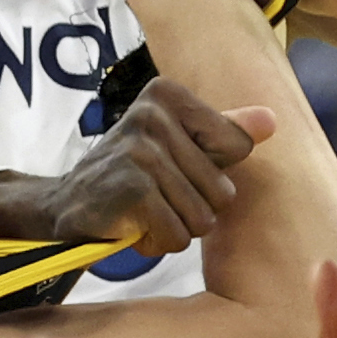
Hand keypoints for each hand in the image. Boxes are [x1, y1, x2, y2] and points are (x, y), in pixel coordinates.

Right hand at [0, 83, 277, 254]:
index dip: (211, 175)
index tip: (173, 169)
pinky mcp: (132, 189)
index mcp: (169, 95)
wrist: (65, 206)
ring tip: (142, 212)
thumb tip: (272, 121)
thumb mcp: (179, 146)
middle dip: (193, 209)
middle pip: (223, 190)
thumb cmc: (131, 177)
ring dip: (173, 229)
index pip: (237, 147)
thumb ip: (224, 132)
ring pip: (202, 219)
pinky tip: (131, 226)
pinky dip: (155, 243)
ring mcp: (141, 151)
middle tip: (153, 197)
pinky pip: (176, 236)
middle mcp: (153, 114)